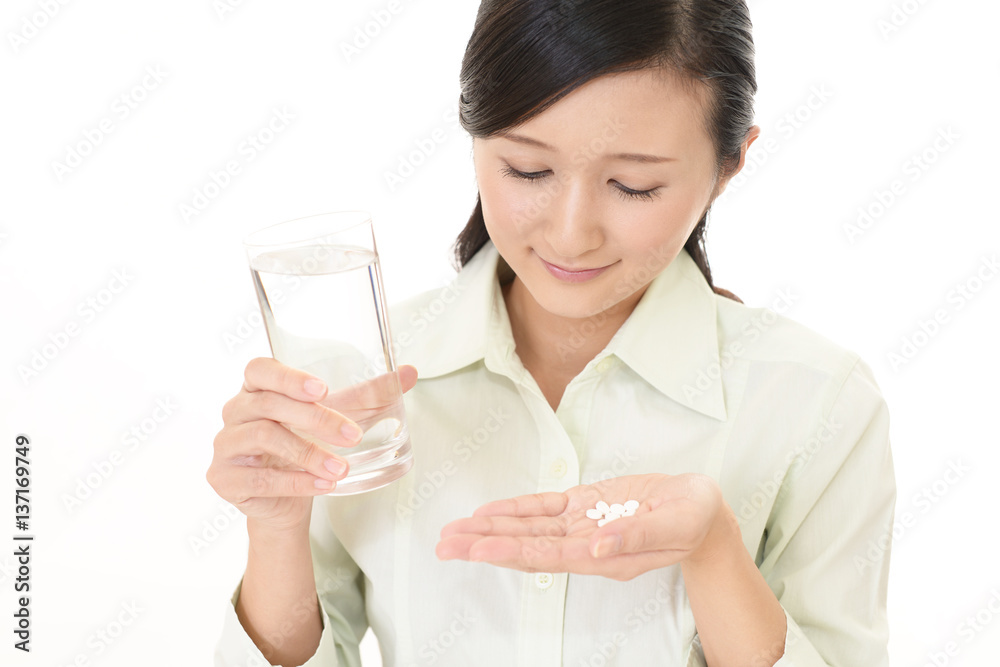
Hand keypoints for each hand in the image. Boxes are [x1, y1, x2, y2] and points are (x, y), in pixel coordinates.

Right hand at [206, 357, 418, 531]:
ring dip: (308, 453)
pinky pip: (259, 477)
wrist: (285, 501)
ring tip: (341, 469)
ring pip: (264, 438)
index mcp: (257, 388)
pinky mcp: (224, 478)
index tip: (323, 389)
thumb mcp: (339, 418)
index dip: (288, 377)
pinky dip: (295, 482)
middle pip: (269, 405)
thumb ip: (370, 395)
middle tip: (352, 436)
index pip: (260, 369)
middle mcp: (236, 411)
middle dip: (316, 420)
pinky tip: (323, 485)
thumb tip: (409, 373)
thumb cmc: (306, 446)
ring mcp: (226, 445)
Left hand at [436, 473, 728, 580]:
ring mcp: (582, 525)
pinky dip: (516, 508)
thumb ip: (637, 536)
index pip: (548, 556)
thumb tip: (598, 546)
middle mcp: (585, 545)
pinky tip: (490, 512)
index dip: (511, 550)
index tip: (477, 548)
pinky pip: (543, 508)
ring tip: (454, 531)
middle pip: (526, 546)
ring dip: (490, 528)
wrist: (704, 512)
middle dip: (484, 544)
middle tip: (445, 544)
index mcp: (604, 556)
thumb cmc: (694, 519)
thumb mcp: (676, 524)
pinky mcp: (585, 505)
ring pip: (528, 527)